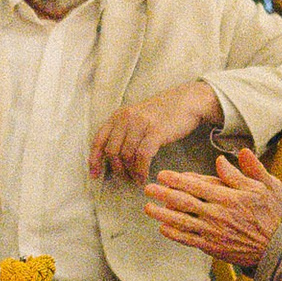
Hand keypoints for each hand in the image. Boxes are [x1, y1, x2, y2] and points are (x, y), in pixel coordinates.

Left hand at [89, 79, 219, 183]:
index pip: (98, 139)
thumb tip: (113, 157)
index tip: (94, 175)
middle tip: (125, 179)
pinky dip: (141, 170)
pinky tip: (143, 177)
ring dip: (130, 173)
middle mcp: (126, 118)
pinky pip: (142, 156)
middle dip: (116, 169)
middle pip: (112, 151)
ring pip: (126, 156)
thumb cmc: (163, 113)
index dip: (94, 159)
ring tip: (137, 179)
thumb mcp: (137, 117)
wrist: (187, 100)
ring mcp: (140, 123)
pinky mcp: (155, 131)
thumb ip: (124, 131)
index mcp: (119, 115)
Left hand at [144, 154, 281, 267]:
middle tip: (148, 188)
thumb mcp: (266, 186)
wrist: (278, 248)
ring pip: (182, 222)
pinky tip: (163, 228)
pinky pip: (189, 240)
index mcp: (229, 197)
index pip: (197, 185)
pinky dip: (174, 234)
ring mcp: (213, 232)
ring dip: (162, 214)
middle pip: (184, 202)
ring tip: (148, 208)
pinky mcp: (213, 247)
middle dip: (163, 194)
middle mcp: (218, 214)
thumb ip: (245, 171)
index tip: (162, 174)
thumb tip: (223, 159)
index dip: (177, 179)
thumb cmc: (273, 215)